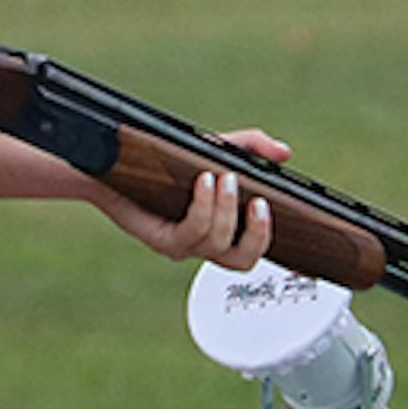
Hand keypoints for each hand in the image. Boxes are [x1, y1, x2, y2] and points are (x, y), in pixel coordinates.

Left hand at [105, 127, 290, 267]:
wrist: (115, 164)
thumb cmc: (165, 161)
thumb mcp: (213, 147)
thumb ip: (250, 146)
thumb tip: (283, 153)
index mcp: (222, 229)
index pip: (255, 250)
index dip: (276, 245)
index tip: (293, 228)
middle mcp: (203, 243)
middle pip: (242, 261)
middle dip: (257, 233)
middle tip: (257, 201)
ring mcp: (183, 245)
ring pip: (217, 244)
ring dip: (226, 209)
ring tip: (223, 177)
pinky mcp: (162, 240)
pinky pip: (192, 232)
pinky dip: (204, 206)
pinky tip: (204, 181)